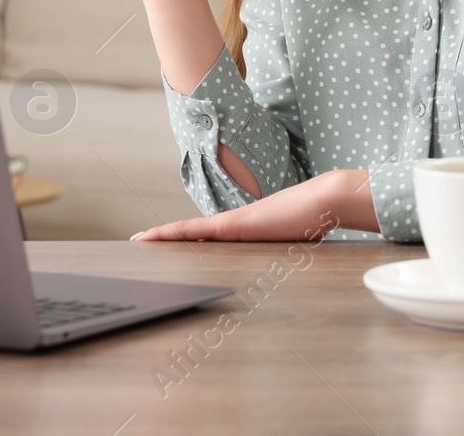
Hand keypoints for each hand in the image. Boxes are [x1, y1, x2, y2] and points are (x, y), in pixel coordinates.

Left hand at [130, 169, 378, 240]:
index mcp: (246, 230)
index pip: (208, 236)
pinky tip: (154, 238)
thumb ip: (287, 250)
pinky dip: (173, 233)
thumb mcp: (296, 243)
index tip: (166, 244)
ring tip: (138, 240)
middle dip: (167, 239)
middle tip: (139, 243)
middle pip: (193, 233)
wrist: (325, 201)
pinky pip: (195, 230)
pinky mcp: (234, 224)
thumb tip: (297, 262)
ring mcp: (233, 223)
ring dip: (163, 236)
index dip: (186, 239)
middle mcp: (235, 224)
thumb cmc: (314, 222)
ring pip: (188, 231)